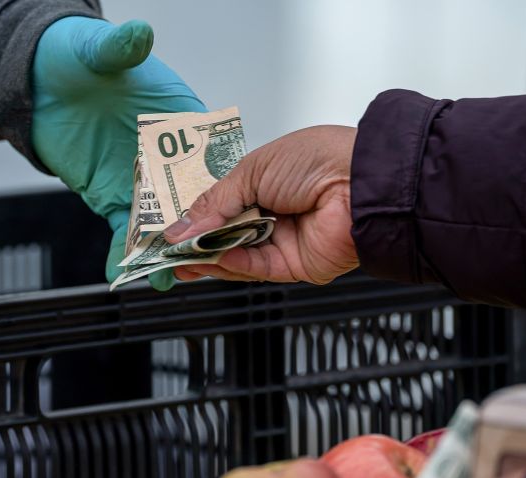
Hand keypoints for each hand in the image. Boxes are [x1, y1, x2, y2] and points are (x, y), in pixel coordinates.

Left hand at [33, 16, 205, 289]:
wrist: (38, 83)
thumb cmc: (77, 60)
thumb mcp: (98, 52)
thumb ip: (120, 50)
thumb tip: (138, 36)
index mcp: (180, 117)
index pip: (206, 151)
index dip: (213, 179)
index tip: (217, 204)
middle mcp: (167, 155)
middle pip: (190, 195)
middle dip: (194, 227)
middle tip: (196, 253)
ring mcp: (141, 180)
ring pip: (160, 220)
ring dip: (163, 249)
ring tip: (167, 275)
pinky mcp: (113, 197)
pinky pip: (122, 228)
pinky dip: (124, 250)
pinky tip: (125, 270)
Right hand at [164, 126, 358, 284]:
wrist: (361, 184)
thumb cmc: (316, 161)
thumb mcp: (252, 171)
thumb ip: (215, 203)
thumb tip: (180, 229)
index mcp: (265, 183)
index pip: (221, 205)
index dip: (194, 217)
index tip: (168, 227)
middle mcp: (273, 213)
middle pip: (224, 234)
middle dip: (195, 242)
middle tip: (165, 250)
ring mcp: (283, 241)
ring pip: (236, 256)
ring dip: (207, 257)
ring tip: (178, 258)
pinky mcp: (294, 266)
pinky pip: (256, 268)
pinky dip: (232, 265)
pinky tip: (211, 260)